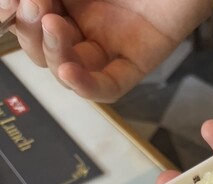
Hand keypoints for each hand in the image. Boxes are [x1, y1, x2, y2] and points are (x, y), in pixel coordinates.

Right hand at [2, 0, 212, 101]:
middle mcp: (86, 19)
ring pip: (71, 70)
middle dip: (30, 32)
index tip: (6, 5)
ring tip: (52, 24)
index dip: (13, 17)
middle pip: (43, 49)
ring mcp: (111, 42)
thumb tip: (10, 5)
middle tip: (32, 5)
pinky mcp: (139, 59)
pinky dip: (87, 86)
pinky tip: (69, 73)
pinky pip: (109, 87)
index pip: (28, 19)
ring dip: (53, 53)